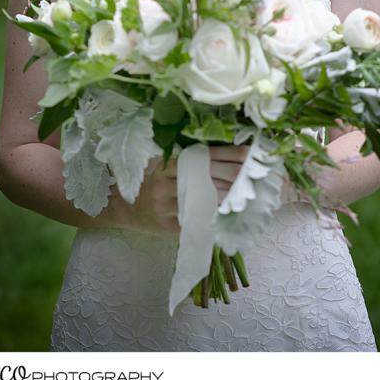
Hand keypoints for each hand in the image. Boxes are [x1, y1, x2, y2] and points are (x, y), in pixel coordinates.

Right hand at [109, 143, 249, 234]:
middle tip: (255, 172)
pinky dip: (213, 217)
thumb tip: (226, 156)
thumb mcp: (164, 168)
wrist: (125, 209)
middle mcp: (166, 182)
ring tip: (248, 193)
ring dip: (228, 197)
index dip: (228, 154)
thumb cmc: (151, 184)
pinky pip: (196, 221)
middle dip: (234, 174)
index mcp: (167, 164)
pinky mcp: (169, 226)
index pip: (204, 156)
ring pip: (204, 199)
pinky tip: (228, 215)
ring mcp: (167, 205)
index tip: (249, 152)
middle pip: (208, 176)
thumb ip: (187, 162)